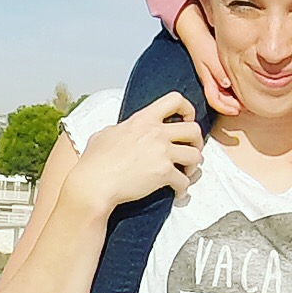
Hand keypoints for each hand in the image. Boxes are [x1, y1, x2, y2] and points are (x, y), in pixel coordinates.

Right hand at [78, 95, 203, 210]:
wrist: (94, 184)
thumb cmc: (95, 161)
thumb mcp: (105, 134)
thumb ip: (119, 129)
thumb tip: (119, 131)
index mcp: (143, 119)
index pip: (175, 100)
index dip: (187, 109)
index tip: (185, 121)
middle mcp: (156, 133)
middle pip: (194, 130)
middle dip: (197, 142)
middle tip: (191, 150)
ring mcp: (162, 153)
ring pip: (196, 155)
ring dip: (193, 166)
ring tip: (185, 172)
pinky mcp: (164, 173)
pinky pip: (184, 181)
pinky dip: (182, 188)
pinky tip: (177, 192)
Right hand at [173, 1, 240, 118]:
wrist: (195, 31)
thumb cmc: (202, 44)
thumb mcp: (210, 56)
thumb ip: (218, 70)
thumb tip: (227, 84)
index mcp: (207, 79)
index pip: (215, 100)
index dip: (226, 107)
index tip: (237, 110)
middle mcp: (210, 81)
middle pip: (220, 100)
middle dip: (231, 106)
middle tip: (245, 107)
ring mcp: (213, 76)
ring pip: (223, 94)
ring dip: (233, 99)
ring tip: (245, 100)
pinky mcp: (217, 70)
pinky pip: (225, 85)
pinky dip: (232, 90)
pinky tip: (240, 86)